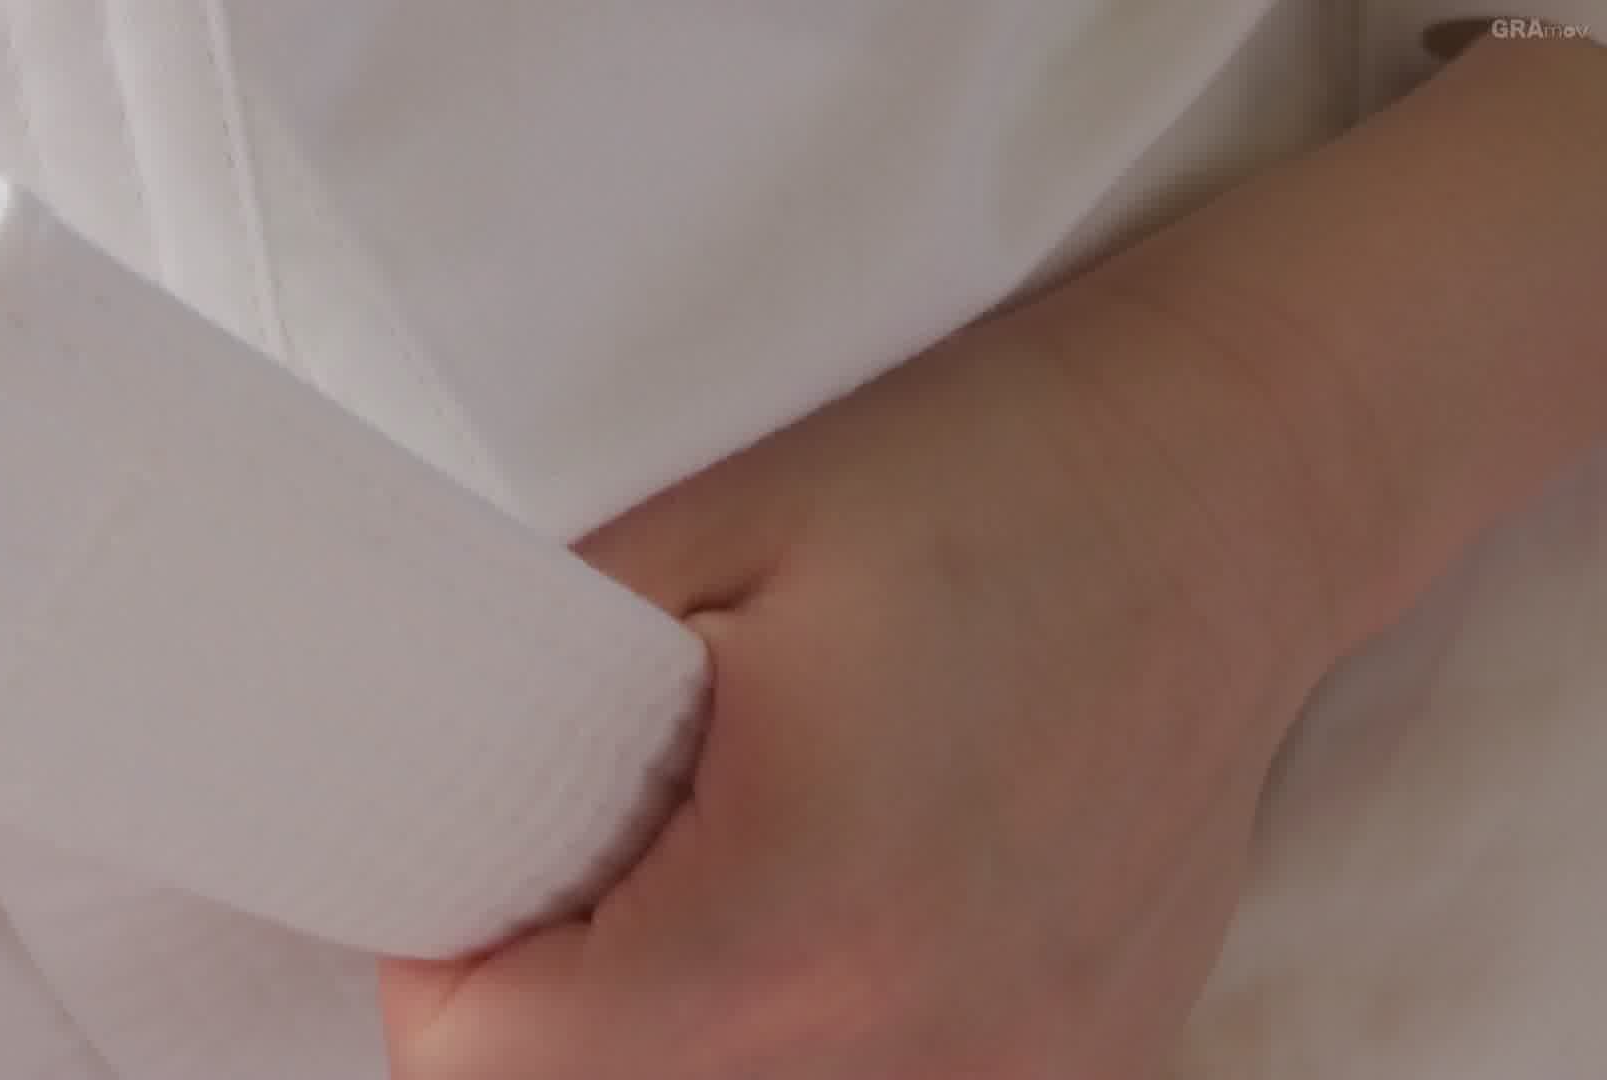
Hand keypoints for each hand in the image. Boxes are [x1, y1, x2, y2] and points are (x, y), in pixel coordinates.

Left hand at [379, 300, 1335, 1078]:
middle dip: (558, 1030)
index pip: (498, 1075)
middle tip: (582, 892)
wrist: (1236, 480)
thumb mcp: (701, 539)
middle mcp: (924, 1039)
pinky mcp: (1087, 1067)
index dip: (444, 987)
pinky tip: (855, 927)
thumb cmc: (977, 470)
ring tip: (724, 897)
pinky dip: (821, 1047)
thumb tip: (446, 825)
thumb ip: (539, 709)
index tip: (469, 904)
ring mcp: (1026, 1076)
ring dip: (689, 1046)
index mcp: (795, 901)